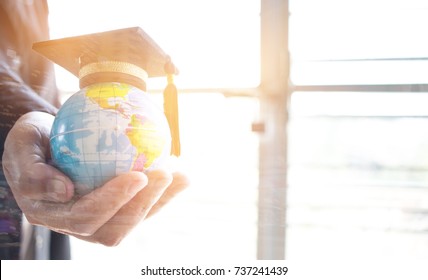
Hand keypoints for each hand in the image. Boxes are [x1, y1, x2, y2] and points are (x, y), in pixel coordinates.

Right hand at [2, 112, 188, 245]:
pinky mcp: (116, 209)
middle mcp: (74, 223)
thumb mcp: (22, 143)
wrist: (47, 139)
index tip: (138, 175)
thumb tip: (65, 192)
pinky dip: (164, 194)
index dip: (113, 201)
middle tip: (165, 172)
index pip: (86, 216)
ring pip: (133, 221)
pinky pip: (142, 207)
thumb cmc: (34, 138)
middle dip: (144, 204)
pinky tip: (182, 175)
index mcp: (51, 213)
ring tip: (181, 175)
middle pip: (114, 229)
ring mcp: (98, 218)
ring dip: (160, 201)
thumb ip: (32, 171)